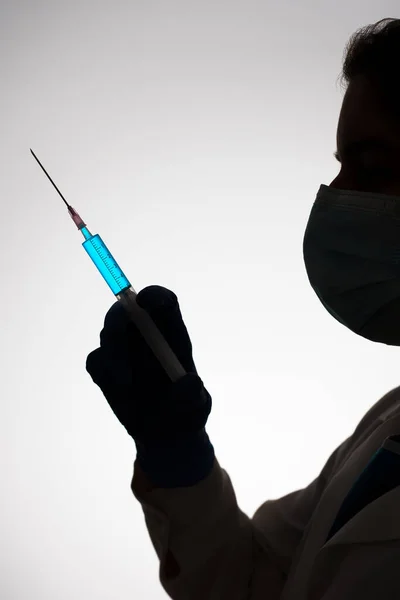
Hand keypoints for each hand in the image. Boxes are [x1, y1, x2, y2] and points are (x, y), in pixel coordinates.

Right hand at [86, 285, 211, 447]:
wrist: (165, 435)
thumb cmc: (186, 413)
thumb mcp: (196, 407)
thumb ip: (193, 395)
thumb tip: (190, 381)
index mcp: (174, 334)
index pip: (163, 301)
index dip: (153, 296)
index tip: (145, 301)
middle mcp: (147, 335)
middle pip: (127, 307)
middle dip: (120, 317)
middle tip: (118, 335)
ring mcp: (124, 348)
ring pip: (109, 332)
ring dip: (115, 354)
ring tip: (129, 385)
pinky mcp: (106, 366)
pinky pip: (96, 360)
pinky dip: (105, 372)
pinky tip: (122, 392)